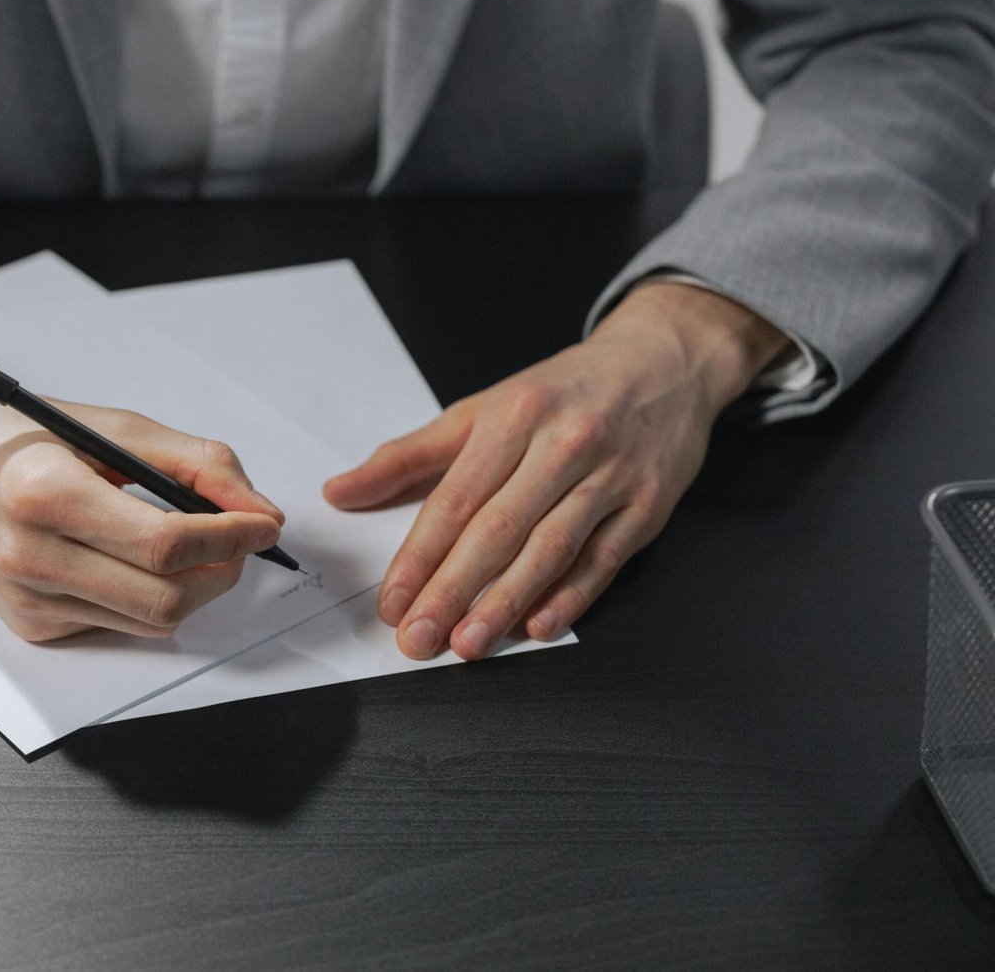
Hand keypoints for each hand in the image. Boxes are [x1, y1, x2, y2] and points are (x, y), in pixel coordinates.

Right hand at [0, 372, 283, 641]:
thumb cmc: (14, 435)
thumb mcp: (109, 426)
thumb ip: (194, 464)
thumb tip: (257, 510)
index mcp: (45, 494)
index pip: (165, 544)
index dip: (231, 537)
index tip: (262, 523)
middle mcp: (30, 557)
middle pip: (166, 600)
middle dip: (222, 571)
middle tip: (237, 537)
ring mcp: (28, 601)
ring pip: (150, 623)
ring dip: (193, 589)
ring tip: (192, 545)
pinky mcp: (31, 626)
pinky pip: (118, 625)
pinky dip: (146, 597)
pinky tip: (133, 560)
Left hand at [324, 283, 790, 659]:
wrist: (665, 360)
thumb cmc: (563, 392)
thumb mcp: (482, 409)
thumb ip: (408, 456)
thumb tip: (339, 492)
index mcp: (512, 418)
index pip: (455, 499)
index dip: (420, 556)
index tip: (392, 600)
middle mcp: (562, 444)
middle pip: (498, 529)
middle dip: (453, 590)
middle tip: (418, 638)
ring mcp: (610, 476)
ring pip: (550, 548)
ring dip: (506, 602)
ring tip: (468, 643)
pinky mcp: (649, 503)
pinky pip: (604, 558)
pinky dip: (571, 597)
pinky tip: (537, 627)